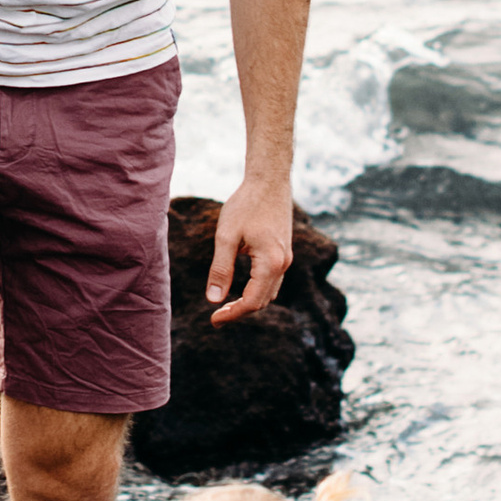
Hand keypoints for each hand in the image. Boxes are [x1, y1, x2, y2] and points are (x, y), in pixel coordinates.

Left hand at [206, 175, 293, 323]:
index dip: (232, 314)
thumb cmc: (245, 204)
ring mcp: (287, 258)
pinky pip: (273, 280)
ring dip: (249, 302)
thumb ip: (220, 269)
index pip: (252, 302)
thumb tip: (213, 300)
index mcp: (271, 262)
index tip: (213, 320)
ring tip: (225, 304)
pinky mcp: (285, 251)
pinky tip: (240, 286)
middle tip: (216, 315)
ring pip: (269, 292)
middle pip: (263, 301)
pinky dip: (257, 290)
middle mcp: (284, 264)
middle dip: (240, 311)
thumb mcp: (226, 237)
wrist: (269, 180)